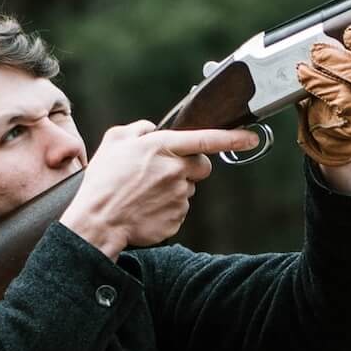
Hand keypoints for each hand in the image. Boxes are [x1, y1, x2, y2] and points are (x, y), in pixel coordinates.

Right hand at [59, 121, 256, 257]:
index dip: (234, 137)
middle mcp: (176, 171)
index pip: (207, 139)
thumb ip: (138, 129)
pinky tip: (146, 209)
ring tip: (144, 193)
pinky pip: (179, 210)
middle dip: (189, 168)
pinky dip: (166, 209)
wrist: (97, 222)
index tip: (253, 137)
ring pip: (188, 189)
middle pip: (202, 167)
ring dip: (173, 189)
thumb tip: (154, 129)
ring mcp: (179, 197)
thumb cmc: (103, 181)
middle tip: (162, 173)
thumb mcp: (114, 141)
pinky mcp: (177, 219)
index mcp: (163, 148)